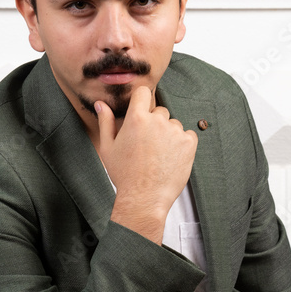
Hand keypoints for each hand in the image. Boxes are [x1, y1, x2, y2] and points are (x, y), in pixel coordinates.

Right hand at [95, 86, 197, 243]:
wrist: (144, 199)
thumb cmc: (124, 175)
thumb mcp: (108, 148)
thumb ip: (106, 122)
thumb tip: (101, 105)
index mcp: (136, 118)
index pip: (143, 92)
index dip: (142, 101)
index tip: (141, 110)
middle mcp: (157, 121)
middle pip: (159, 111)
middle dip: (154, 123)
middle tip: (147, 145)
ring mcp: (175, 132)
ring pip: (173, 124)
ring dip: (168, 135)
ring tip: (158, 155)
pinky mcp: (188, 143)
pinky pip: (187, 135)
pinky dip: (182, 144)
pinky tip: (170, 158)